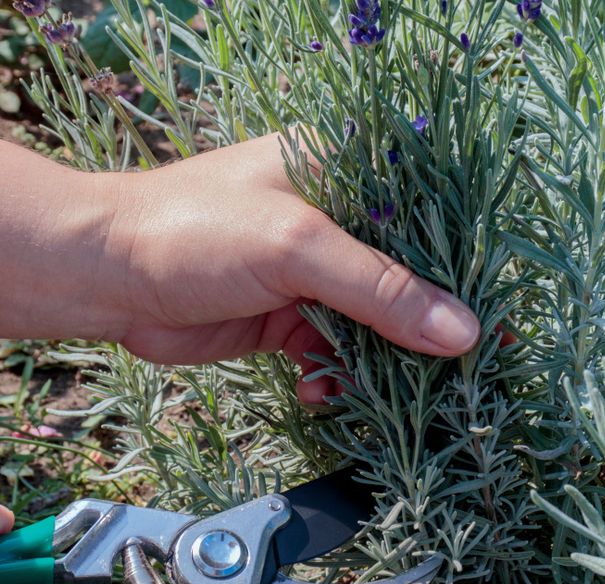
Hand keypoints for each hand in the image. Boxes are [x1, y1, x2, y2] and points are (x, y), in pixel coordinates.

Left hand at [0, 70, 478, 403]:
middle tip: (464, 368)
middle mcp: (333, 216)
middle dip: (428, 323)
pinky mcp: (285, 315)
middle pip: (406, 274)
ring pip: (373, 322)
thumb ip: (381, 290)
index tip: (503, 309)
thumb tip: (460, 332)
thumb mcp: (296, 247)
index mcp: (343, 169)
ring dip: (384, 360)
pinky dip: (338, 375)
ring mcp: (308, 270)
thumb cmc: (192, 230)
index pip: (428, 211)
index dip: (467, 260)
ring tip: (399, 394)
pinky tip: (326, 391)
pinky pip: (334, 350)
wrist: (102, 276)